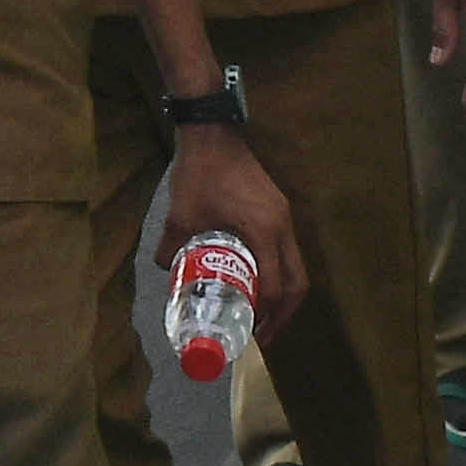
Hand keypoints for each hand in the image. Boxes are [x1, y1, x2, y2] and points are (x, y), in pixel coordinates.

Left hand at [155, 122, 306, 332]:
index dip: (266, 314)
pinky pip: (287, 249)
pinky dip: (279, 270)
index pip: (275, 284)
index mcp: (264, 230)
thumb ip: (171, 247)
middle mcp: (282, 225)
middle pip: (298, 280)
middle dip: (283, 312)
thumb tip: (166, 269)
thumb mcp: (180, 216)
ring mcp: (284, 215)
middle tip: (263, 333)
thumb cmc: (199, 173)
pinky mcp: (278, 207)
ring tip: (262, 312)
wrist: (212, 132)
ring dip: (283, 292)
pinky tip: (258, 278)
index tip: (251, 332)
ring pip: (296, 265)